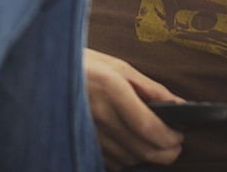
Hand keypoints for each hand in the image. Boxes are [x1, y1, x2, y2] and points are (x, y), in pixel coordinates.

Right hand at [84, 48, 184, 169]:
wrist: (46, 75)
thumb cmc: (84, 65)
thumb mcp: (118, 66)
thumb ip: (151, 88)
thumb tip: (179, 104)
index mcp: (111, 89)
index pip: (148, 126)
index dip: (169, 136)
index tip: (180, 134)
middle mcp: (99, 115)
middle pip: (142, 149)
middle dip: (166, 152)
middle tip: (175, 142)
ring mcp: (89, 134)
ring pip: (130, 159)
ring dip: (149, 156)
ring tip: (157, 142)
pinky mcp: (83, 144)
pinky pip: (113, 162)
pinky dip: (129, 159)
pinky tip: (134, 146)